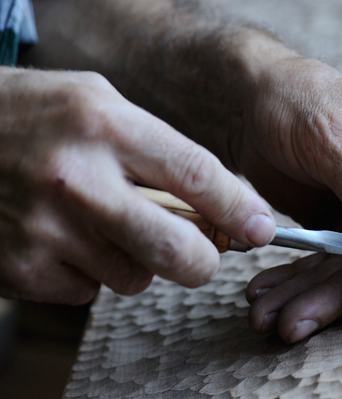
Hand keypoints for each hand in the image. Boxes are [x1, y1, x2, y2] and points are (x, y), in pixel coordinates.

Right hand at [0, 67, 275, 303]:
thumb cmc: (34, 119)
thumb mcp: (98, 106)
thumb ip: (158, 151)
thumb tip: (224, 207)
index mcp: (102, 125)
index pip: (196, 175)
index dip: (239, 209)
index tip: (262, 229)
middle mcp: (75, 180)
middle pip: (177, 251)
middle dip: (203, 262)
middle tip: (202, 255)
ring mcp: (45, 231)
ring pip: (136, 278)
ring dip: (134, 260)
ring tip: (99, 223)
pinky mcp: (23, 271)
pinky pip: (90, 292)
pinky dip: (90, 273)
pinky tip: (61, 238)